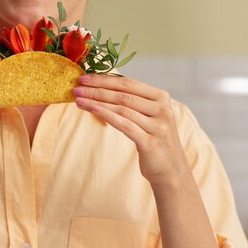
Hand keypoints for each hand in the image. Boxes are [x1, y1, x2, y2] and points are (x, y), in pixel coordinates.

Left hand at [73, 74, 189, 186]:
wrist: (171, 170)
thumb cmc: (153, 139)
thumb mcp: (147, 116)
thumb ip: (132, 102)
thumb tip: (103, 87)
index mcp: (161, 97)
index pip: (128, 83)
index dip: (104, 79)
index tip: (84, 77)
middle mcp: (162, 109)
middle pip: (122, 94)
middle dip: (96, 89)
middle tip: (76, 88)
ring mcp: (157, 126)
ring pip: (121, 108)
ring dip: (96, 102)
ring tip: (78, 99)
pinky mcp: (150, 142)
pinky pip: (123, 125)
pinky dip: (106, 115)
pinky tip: (91, 110)